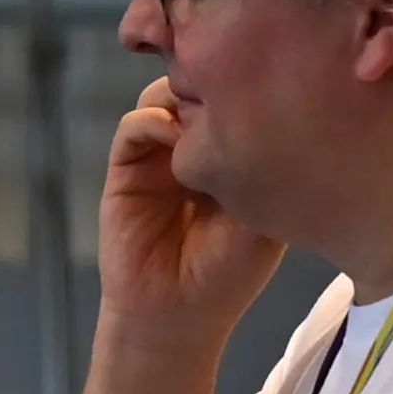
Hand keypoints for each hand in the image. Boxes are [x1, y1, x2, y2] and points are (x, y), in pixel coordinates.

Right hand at [95, 80, 288, 342]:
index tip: (263, 84)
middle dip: (214, 79)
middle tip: (231, 91)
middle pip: (202, 85)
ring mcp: (160, 153)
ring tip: (204, 119)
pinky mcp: (127, 167)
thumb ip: (261, 160)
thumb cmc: (228, 273)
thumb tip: (253, 107)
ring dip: (184, 96)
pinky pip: (135, 124)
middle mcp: (198, 146)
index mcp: (236, 151)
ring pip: (166, 94)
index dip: (249, 82)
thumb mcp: (265, 216)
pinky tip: (174, 141)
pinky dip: (153, 121)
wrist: (176, 314)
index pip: (240, 96)